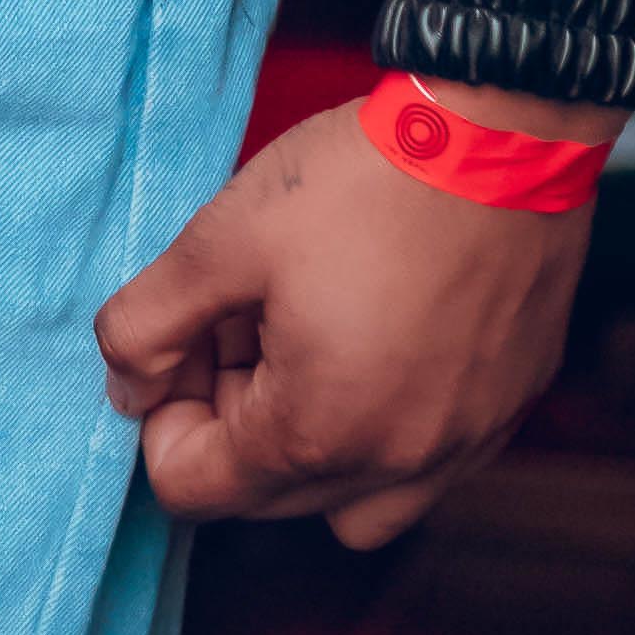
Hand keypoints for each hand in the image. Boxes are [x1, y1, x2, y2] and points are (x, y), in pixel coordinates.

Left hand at [95, 85, 602, 551]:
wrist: (503, 136)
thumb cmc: (361, 184)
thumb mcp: (220, 241)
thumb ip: (147, 326)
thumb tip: (125, 389)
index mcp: (317, 434)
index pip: (193, 488)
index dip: (161, 415)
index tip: (180, 338)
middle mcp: (399, 466)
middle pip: (268, 496)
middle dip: (229, 420)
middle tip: (236, 318)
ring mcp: (466, 445)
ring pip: (353, 498)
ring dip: (306, 440)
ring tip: (300, 335)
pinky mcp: (509, 409)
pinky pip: (427, 464)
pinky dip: (382, 427)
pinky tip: (372, 336)